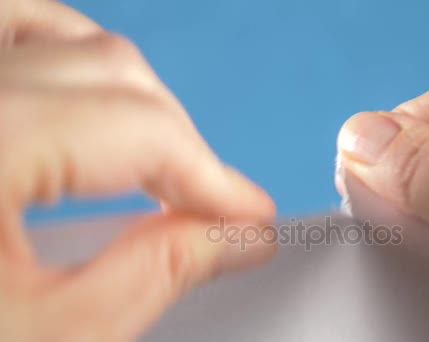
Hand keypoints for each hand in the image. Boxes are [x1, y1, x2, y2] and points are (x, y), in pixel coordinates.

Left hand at [0, 1, 274, 340]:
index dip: (211, 176)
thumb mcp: (50, 336)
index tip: (249, 215)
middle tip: (211, 201)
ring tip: (155, 150)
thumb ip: (154, 273)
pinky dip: (62, 57)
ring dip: (125, 87)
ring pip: (58, 29)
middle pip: (109, 69)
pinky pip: (12, 33)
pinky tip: (81, 98)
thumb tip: (235, 236)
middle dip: (178, 139)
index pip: (138, 129)